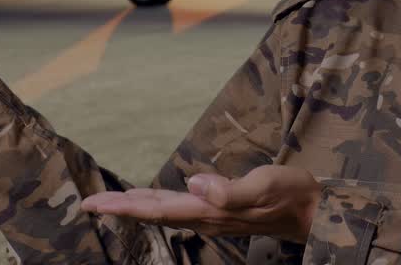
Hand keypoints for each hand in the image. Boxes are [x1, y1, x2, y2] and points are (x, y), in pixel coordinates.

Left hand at [81, 165, 320, 243]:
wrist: (312, 210)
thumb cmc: (290, 193)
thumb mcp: (263, 185)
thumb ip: (229, 189)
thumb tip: (194, 183)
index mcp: (208, 210)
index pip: (156, 209)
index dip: (122, 207)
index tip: (93, 204)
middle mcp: (204, 216)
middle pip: (153, 212)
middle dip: (120, 208)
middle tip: (88, 204)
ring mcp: (211, 216)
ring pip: (164, 211)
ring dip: (137, 206)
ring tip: (113, 201)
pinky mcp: (219, 210)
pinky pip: (179, 208)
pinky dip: (158, 203)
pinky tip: (154, 199)